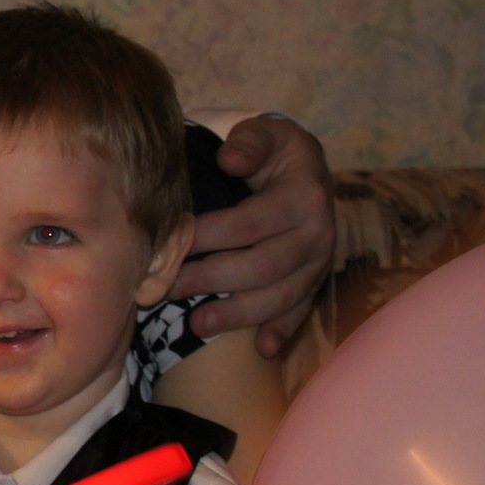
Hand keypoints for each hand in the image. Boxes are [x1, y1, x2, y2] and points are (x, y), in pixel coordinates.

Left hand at [175, 114, 334, 356]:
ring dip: (238, 314)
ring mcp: (318, 262)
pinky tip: (262, 350)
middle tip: (166, 288)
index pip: (249, 224)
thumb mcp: (265, 134)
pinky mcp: (314, 282)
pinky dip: (282, 331)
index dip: (208, 237)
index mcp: (303, 196)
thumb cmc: (274, 151)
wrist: (308, 169)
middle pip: (262, 266)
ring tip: (198, 326)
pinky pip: (300, 311)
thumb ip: (249, 141)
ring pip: (279, 296)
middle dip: (211, 280)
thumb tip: (230, 158)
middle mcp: (317, 233)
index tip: (170, 245)